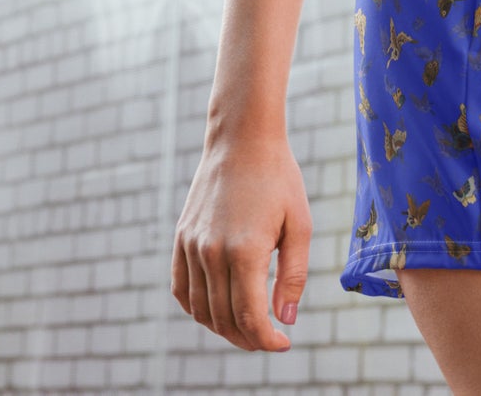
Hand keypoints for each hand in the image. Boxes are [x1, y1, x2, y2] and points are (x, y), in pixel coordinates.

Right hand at [171, 133, 310, 351]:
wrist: (243, 138)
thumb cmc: (278, 178)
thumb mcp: (299, 224)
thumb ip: (294, 275)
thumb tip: (285, 320)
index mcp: (244, 251)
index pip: (249, 317)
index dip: (266, 340)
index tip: (283, 343)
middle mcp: (211, 252)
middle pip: (224, 319)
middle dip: (248, 338)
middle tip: (268, 338)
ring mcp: (192, 245)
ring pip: (200, 309)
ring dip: (222, 328)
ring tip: (247, 327)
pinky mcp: (181, 236)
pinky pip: (180, 288)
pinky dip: (195, 308)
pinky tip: (215, 309)